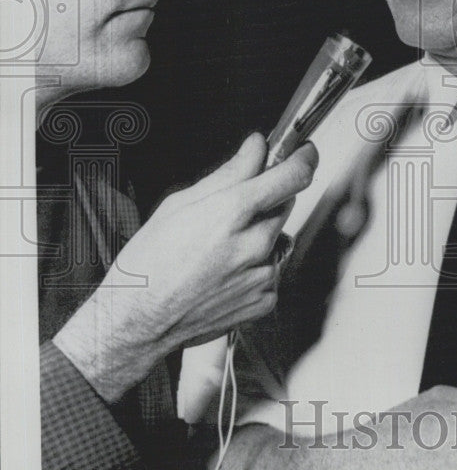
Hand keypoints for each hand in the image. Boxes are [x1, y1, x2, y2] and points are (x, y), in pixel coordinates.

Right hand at [54, 133, 317, 401]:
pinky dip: (255, 268)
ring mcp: (262, 275)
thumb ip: (229, 173)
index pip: (293, 176)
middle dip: (266, 201)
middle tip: (232, 213)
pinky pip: (272, 270)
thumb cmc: (150, 263)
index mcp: (231, 213)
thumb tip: (256, 148)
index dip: (303, 159)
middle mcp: (253, 244)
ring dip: (258, 236)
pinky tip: (224, 273)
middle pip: (285, 205)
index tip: (304, 153)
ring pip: (277, 238)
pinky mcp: (265, 300)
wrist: (138, 321)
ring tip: (218, 250)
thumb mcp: (180, 204)